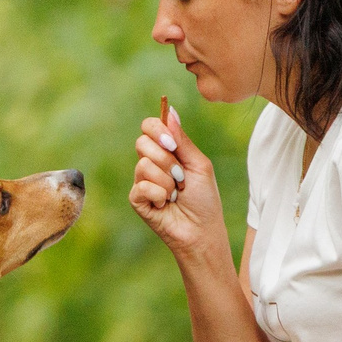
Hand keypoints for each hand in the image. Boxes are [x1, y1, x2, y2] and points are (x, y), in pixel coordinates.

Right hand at [129, 102, 224, 261]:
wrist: (202, 230)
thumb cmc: (204, 199)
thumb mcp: (198, 164)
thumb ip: (182, 139)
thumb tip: (169, 110)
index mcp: (167, 151)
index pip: (149, 126)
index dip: (157, 130)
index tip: (172, 144)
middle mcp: (151, 162)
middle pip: (142, 142)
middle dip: (166, 160)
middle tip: (180, 176)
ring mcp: (142, 181)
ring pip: (143, 165)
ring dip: (167, 181)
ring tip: (176, 194)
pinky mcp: (136, 198)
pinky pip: (141, 186)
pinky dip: (159, 195)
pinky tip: (165, 204)